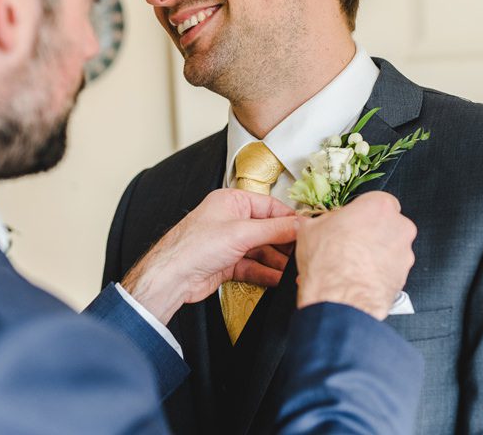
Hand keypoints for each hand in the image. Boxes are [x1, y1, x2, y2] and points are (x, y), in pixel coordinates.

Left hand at [121, 189, 300, 322]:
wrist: (172, 277)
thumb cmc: (195, 246)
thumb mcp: (242, 233)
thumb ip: (275, 229)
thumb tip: (301, 225)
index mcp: (232, 202)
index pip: (270, 207)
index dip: (291, 219)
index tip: (310, 231)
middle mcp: (230, 220)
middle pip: (268, 230)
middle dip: (286, 243)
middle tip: (305, 253)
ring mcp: (229, 243)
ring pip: (262, 250)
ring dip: (278, 261)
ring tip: (295, 270)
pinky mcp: (227, 263)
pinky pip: (253, 266)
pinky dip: (266, 273)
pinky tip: (279, 279)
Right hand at [296, 191, 415, 319]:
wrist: (339, 297)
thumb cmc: (328, 261)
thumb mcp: (309, 229)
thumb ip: (321, 221)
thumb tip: (318, 223)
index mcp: (378, 206)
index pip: (375, 201)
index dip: (359, 212)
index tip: (348, 220)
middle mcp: (398, 226)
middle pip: (384, 224)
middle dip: (367, 232)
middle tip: (346, 242)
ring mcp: (405, 252)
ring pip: (388, 247)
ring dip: (372, 253)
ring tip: (348, 264)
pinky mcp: (404, 275)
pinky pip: (389, 268)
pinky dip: (376, 271)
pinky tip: (355, 276)